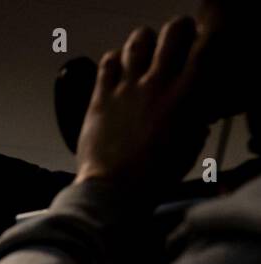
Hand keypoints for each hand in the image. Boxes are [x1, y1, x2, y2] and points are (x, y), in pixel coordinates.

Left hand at [75, 17, 209, 194]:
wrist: (115, 191)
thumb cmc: (152, 176)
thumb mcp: (188, 149)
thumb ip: (194, 125)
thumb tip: (194, 119)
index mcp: (186, 96)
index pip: (204, 47)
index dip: (203, 42)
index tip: (198, 49)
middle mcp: (158, 85)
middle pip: (173, 32)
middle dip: (176, 33)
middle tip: (172, 45)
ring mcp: (127, 89)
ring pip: (138, 41)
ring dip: (143, 43)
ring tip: (143, 54)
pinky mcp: (101, 98)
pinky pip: (107, 63)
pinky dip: (113, 60)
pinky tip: (116, 70)